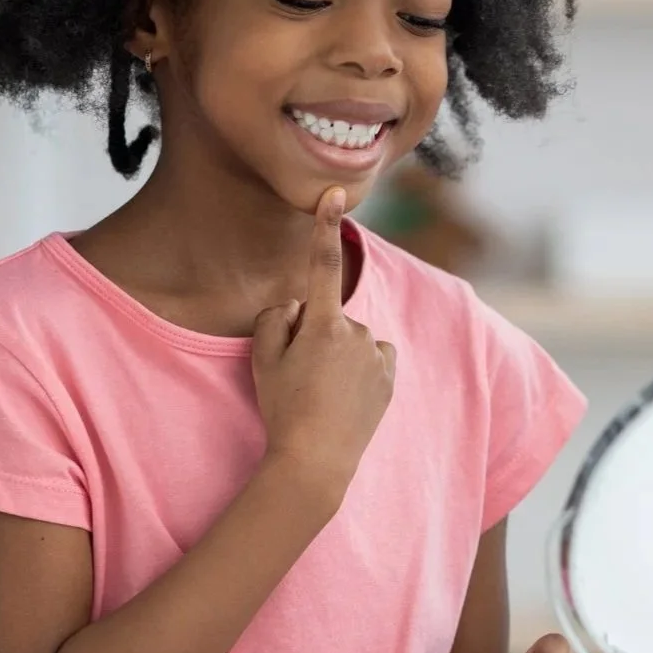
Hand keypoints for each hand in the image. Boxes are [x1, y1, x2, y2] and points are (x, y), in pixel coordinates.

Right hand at [252, 186, 395, 497]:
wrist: (316, 461)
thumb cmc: (284, 408)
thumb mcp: (262, 360)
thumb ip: (276, 319)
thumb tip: (298, 304)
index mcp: (323, 325)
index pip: (322, 265)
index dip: (324, 226)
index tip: (334, 192)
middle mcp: (357, 333)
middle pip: (329, 316)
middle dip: (315, 334)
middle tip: (299, 377)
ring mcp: (377, 355)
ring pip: (352, 338)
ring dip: (339, 354)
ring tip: (322, 392)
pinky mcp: (390, 375)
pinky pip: (372, 356)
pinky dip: (361, 368)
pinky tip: (345, 396)